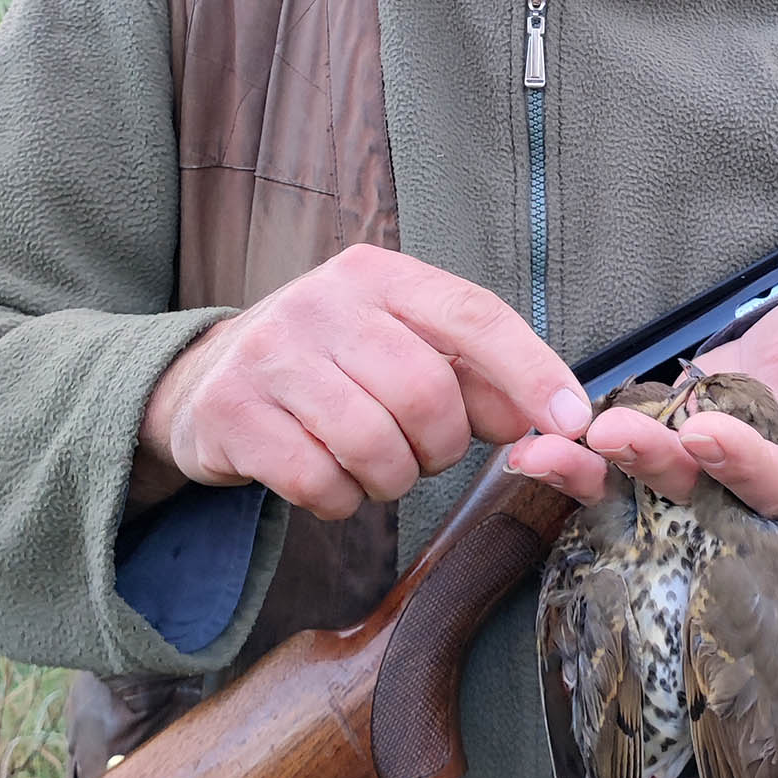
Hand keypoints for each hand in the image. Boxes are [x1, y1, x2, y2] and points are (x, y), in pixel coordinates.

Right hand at [132, 244, 591, 517]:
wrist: (204, 383)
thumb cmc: (330, 370)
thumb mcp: (400, 350)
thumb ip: (477, 378)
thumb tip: (555, 418)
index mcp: (378, 277)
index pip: (473, 315)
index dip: (531, 371)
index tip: (572, 421)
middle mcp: (321, 302)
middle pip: (425, 394)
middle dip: (439, 448)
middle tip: (421, 456)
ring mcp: (271, 354)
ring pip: (373, 446)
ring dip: (389, 480)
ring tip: (372, 467)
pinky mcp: (232, 411)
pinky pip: (319, 482)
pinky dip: (340, 500)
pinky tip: (328, 482)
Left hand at [506, 288, 777, 516]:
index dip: (742, 464)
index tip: (705, 431)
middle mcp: (746, 496)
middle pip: (700, 497)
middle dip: (655, 466)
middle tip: (614, 434)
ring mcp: (696, 478)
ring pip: (645, 487)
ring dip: (595, 470)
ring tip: (545, 449)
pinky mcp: (655, 453)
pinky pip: (610, 464)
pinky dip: (571, 458)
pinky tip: (527, 447)